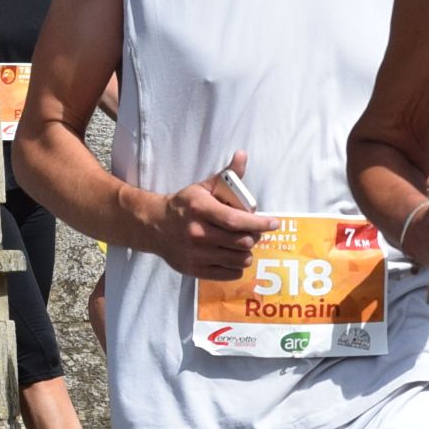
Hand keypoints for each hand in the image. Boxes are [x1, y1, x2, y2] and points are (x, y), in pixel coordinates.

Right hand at [155, 151, 272, 278]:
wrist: (154, 226)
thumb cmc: (185, 205)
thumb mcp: (204, 187)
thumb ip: (227, 175)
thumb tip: (243, 155)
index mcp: (200, 210)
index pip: (236, 220)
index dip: (259, 224)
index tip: (274, 223)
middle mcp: (197, 233)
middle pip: (241, 241)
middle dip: (254, 236)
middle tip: (253, 232)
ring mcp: (195, 254)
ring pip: (239, 259)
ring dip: (247, 252)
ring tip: (242, 244)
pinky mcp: (194, 269)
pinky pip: (229, 273)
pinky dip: (237, 266)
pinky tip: (233, 256)